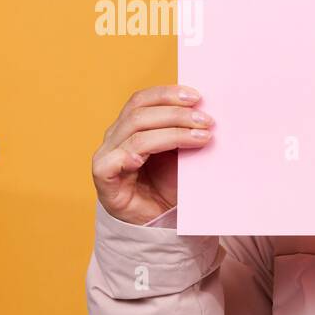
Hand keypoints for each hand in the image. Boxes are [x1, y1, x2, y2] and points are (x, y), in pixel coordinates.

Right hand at [92, 85, 213, 224]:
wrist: (159, 220)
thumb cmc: (170, 185)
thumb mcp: (182, 154)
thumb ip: (188, 133)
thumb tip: (209, 114)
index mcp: (131, 125)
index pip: (143, 99)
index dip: (168, 94)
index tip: (198, 96)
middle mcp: (116, 136)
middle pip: (140, 114)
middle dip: (176, 114)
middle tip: (206, 120)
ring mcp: (107, 156)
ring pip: (135, 135)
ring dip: (171, 133)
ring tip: (200, 138)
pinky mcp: (104, 178)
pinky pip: (111, 163)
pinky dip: (127, 157)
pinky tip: (144, 158)